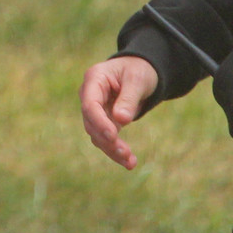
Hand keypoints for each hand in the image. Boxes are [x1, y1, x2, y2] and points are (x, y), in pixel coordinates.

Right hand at [80, 55, 158, 170]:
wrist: (142, 70)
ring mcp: (95, 109)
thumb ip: (129, 98)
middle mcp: (90, 95)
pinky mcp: (104, 121)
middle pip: (91, 122)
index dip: (99, 122)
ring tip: (130, 162)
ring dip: (112, 150)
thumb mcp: (138, 80)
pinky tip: (130, 162)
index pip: (90, 104)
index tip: (113, 136)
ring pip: (97, 135)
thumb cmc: (139, 70)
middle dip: (107, 140)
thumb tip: (121, 121)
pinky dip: (116, 150)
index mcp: (94, 79)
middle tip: (125, 152)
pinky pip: (106, 139)